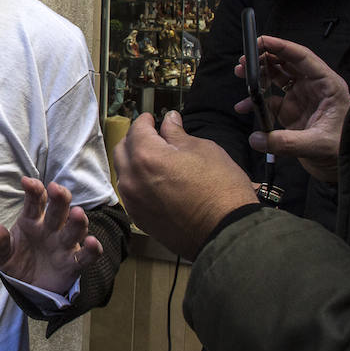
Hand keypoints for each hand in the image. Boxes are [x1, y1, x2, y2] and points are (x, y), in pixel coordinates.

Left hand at [0, 178, 102, 293]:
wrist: (27, 287)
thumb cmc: (16, 261)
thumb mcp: (3, 254)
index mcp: (32, 220)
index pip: (35, 201)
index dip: (33, 190)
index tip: (27, 182)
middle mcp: (51, 228)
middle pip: (59, 209)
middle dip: (59, 198)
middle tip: (56, 189)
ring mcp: (64, 244)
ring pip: (75, 229)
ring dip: (77, 221)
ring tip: (77, 213)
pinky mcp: (73, 263)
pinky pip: (85, 256)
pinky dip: (92, 249)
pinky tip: (92, 243)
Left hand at [110, 111, 257, 259]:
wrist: (226, 232)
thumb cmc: (220, 190)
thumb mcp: (203, 149)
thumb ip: (178, 134)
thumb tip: (170, 121)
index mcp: (146, 156)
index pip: (137, 129)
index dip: (145, 120)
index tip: (151, 119)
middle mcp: (132, 179)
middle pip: (122, 150)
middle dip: (135, 139)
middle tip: (151, 136)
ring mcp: (133, 202)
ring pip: (124, 173)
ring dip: (134, 162)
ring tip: (155, 159)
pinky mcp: (139, 219)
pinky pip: (131, 194)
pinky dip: (138, 183)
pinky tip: (156, 182)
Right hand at [235, 36, 349, 182]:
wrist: (344, 169)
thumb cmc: (342, 150)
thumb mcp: (316, 145)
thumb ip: (285, 142)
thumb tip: (256, 138)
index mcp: (327, 85)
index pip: (303, 58)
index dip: (281, 47)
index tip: (260, 41)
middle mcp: (314, 88)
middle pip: (287, 63)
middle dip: (264, 59)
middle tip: (244, 61)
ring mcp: (302, 99)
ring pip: (277, 77)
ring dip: (258, 75)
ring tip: (241, 75)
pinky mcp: (292, 112)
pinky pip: (270, 100)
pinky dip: (256, 102)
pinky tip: (245, 107)